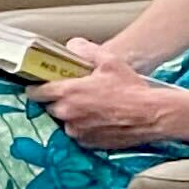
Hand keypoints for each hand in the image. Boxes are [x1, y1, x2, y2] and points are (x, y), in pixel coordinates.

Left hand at [46, 48, 188, 151]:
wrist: (153, 115)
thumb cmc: (131, 88)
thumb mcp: (109, 62)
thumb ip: (86, 51)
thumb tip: (72, 45)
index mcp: (68, 92)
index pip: (36, 92)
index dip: (36, 88)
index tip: (38, 86)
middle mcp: (68, 113)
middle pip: (50, 107)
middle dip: (58, 102)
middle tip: (73, 96)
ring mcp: (77, 131)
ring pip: (65, 122)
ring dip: (72, 116)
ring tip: (90, 108)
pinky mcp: (89, 143)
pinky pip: (79, 135)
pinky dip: (84, 128)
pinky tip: (98, 120)